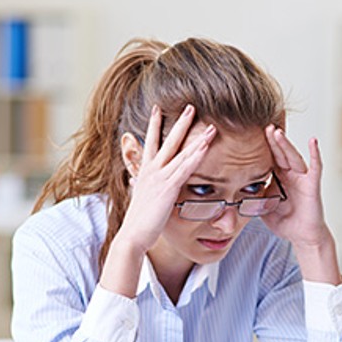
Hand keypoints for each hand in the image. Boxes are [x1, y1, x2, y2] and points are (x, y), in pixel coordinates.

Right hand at [119, 105, 216, 252]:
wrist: (132, 235)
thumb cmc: (139, 222)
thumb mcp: (141, 199)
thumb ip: (145, 187)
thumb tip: (140, 183)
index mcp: (145, 172)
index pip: (150, 143)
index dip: (153, 125)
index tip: (157, 109)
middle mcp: (151, 171)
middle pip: (167, 140)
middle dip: (179, 123)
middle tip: (190, 106)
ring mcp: (160, 178)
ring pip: (181, 152)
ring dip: (196, 137)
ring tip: (210, 124)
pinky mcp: (168, 188)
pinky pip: (185, 168)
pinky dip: (196, 155)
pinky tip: (206, 145)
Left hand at [260, 126, 331, 248]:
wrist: (301, 236)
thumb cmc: (285, 221)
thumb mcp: (263, 206)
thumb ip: (253, 195)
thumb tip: (233, 189)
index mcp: (278, 178)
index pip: (269, 158)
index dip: (261, 147)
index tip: (249, 134)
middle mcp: (290, 174)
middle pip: (279, 153)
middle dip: (271, 140)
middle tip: (263, 125)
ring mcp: (302, 178)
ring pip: (293, 157)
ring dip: (285, 144)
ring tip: (276, 132)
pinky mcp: (312, 184)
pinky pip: (315, 167)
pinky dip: (315, 154)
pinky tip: (313, 141)